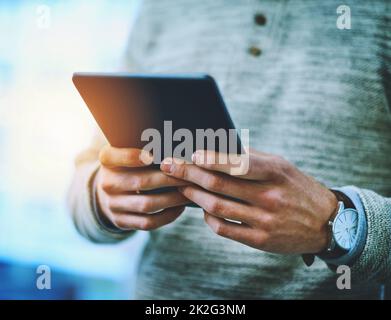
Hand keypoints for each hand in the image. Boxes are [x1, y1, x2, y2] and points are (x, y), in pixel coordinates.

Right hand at [95, 145, 190, 230]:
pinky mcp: (121, 222)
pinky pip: (148, 222)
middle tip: (190, 176)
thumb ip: (143, 148)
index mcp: (107, 161)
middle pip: (141, 182)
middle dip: (170, 179)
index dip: (131, 156)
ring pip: (147, 204)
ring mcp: (112, 205)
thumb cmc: (127, 168)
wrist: (108, 195)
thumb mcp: (126, 155)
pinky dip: (167, 216)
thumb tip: (176, 149)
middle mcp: (106, 183)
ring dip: (173, 199)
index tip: (152, 156)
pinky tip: (180, 207)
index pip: (112, 156)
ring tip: (190, 192)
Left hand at [160, 150, 337, 253]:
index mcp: (275, 173)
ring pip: (217, 207)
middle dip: (189, 174)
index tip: (190, 154)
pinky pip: (225, 229)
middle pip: (219, 185)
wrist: (326, 222)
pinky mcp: (261, 240)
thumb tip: (218, 150)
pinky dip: (209, 218)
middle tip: (169, 167)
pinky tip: (204, 209)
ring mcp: (264, 220)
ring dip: (194, 196)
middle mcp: (269, 197)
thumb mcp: (282, 166)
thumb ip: (252, 158)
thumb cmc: (297, 188)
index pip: (237, 164)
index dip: (210, 159)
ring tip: (182, 186)